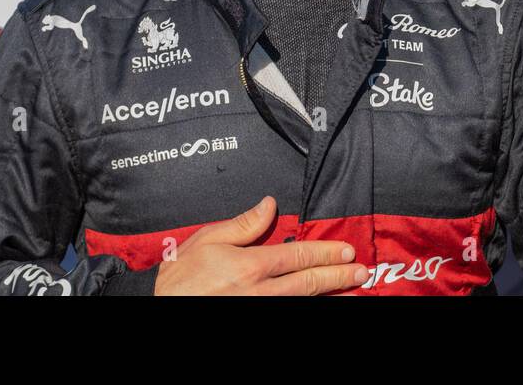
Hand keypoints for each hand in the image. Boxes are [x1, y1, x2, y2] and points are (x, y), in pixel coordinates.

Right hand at [153, 197, 369, 295]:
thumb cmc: (180, 277)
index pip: (298, 256)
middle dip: (337, 276)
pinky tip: (319, 302)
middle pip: (308, 283)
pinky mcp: (254, 318)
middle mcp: (260, 292)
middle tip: (360, 272)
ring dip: (329, 294)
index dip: (326, 253)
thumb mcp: (207, 240)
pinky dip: (305, 306)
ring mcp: (259, 309)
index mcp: (250, 266)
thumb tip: (269, 205)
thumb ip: (243, 224)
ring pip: (302, 302)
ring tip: (351, 289)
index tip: (346, 252)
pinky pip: (287, 312)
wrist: (161, 308)